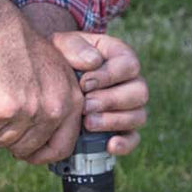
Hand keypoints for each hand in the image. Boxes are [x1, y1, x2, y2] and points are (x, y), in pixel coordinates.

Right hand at [0, 10, 89, 165]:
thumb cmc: (18, 45)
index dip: (41, 154)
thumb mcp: (56, 68)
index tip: (27, 151)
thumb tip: (56, 139)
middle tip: (0, 119)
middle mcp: (55, 108)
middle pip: (28, 148)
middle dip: (10, 139)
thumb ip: (61, 100)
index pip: (63, 147)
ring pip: (5, 142)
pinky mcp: (5, 111)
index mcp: (71, 100)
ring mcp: (31, 111)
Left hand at [47, 30, 147, 156]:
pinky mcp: (123, 130)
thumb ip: (75, 47)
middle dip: (111, 100)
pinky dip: (124, 144)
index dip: (109, 76)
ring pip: (138, 116)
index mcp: (120, 57)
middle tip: (86, 106)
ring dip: (114, 121)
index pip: (129, 65)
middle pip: (139, 92)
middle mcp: (131, 82)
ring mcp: (129, 108)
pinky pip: (133, 139)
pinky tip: (109, 145)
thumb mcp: (63, 46)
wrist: (51, 83)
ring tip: (88, 123)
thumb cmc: (61, 60)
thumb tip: (94, 62)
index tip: (85, 84)